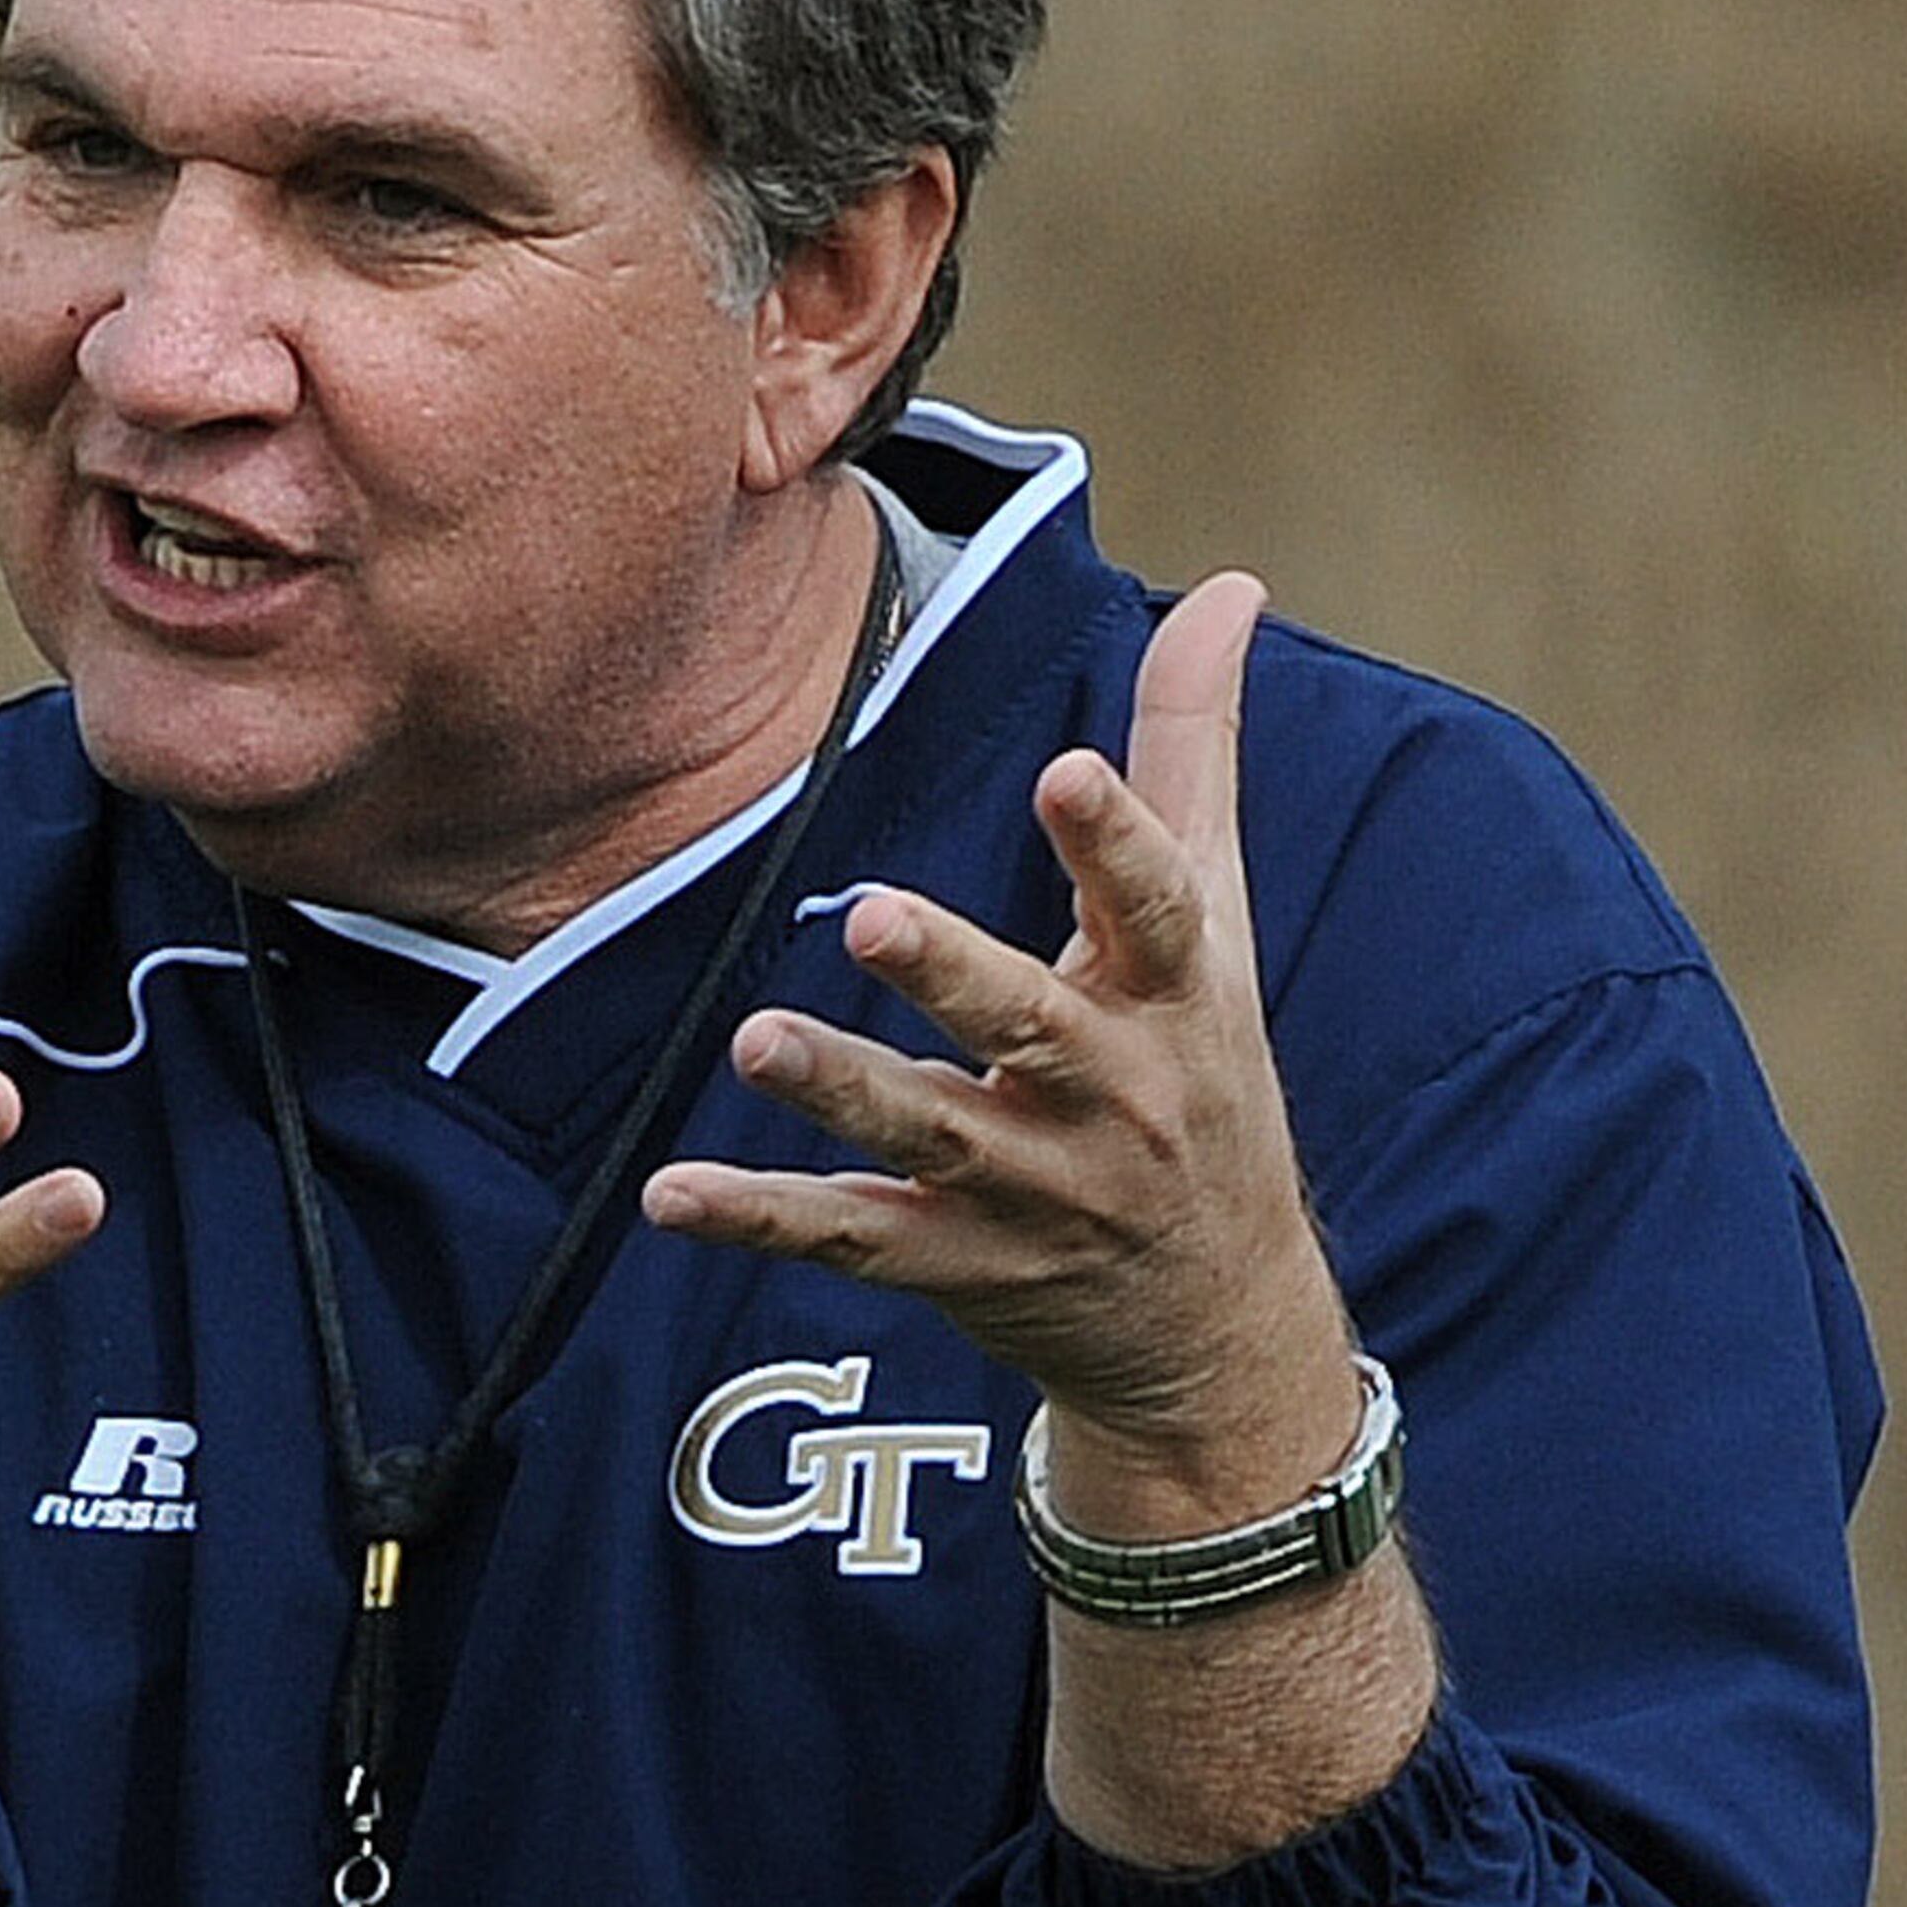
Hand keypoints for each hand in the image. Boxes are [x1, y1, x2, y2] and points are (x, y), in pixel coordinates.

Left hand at [643, 574, 1359, 1528]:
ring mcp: (1036, 1192)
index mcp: (1179, 998)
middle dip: (958, 977)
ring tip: (755, 1040)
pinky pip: (850, 1239)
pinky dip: (760, 1220)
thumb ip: (1194, 753)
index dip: (1115, 843)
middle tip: (876, 916)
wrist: (1219, 1322)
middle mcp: (1116, 1097)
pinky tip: (671, 1195)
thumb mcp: (1219, 922)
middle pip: (1032, 1029)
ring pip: (930, 1136)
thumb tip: (1235, 584)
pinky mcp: (959, 1265)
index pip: (1161, 911)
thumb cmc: (1201, 1075)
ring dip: (842, 1090)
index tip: (1068, 770)